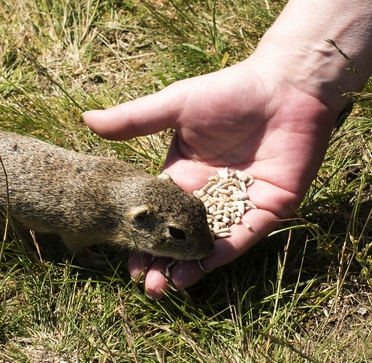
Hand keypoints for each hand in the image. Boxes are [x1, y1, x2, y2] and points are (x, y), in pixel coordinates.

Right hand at [82, 53, 340, 297]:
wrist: (285, 86)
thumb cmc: (230, 90)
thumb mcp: (176, 105)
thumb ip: (135, 120)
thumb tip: (86, 119)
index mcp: (185, 172)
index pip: (159, 213)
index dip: (142, 236)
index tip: (126, 259)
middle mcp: (211, 193)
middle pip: (182, 235)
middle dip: (163, 259)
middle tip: (145, 284)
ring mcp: (241, 202)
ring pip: (211, 242)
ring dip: (190, 265)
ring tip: (167, 286)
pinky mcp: (271, 206)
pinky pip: (245, 235)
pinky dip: (224, 252)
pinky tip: (203, 267)